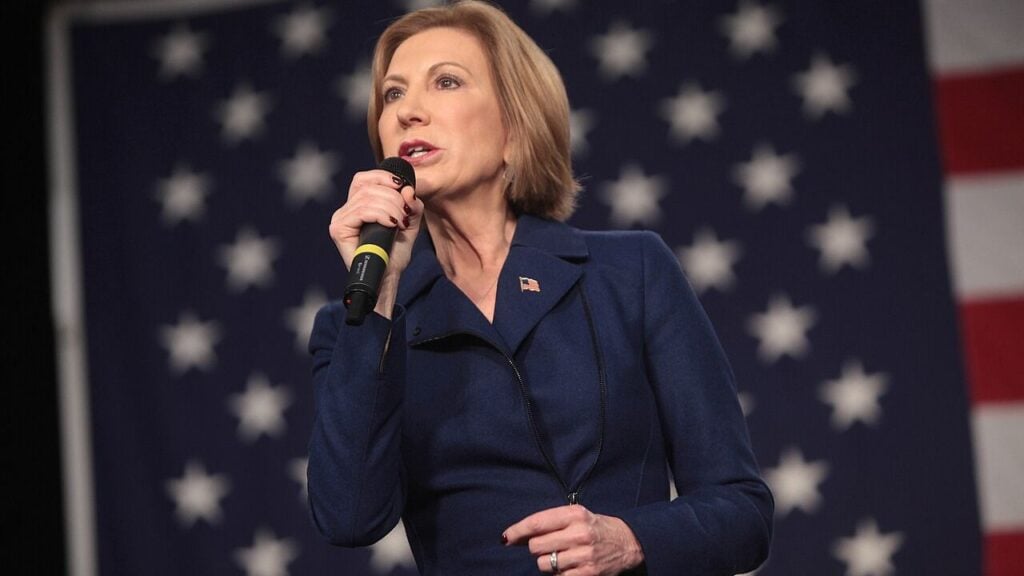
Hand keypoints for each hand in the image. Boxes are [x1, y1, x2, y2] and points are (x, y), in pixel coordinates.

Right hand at [329, 169, 422, 316]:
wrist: (388, 277)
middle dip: (393, 198)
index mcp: (357, 205)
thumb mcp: (409, 222)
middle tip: (404, 216)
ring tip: (400, 224)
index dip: (384, 178)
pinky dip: (381, 215)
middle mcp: (345, 210)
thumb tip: (407, 190)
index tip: (402, 187)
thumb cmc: (395, 253)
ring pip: (367, 198)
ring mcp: (340, 219)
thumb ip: (411, 204)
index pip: (365, 179)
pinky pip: (361, 211)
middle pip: (368, 187)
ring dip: (390, 208)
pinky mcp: (338, 230)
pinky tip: (391, 225)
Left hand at [504, 505, 643, 574]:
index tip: (506, 538)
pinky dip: (559, 574)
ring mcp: (583, 555)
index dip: (517, 531)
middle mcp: (578, 533)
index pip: (537, 523)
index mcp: (574, 514)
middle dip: (536, 548)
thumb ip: (550, 523)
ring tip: (563, 557)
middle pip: (536, 546)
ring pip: (544, 564)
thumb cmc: (595, 528)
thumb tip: (515, 536)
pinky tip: (570, 567)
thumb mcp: (577, 516)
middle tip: (549, 547)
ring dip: (547, 563)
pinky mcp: (587, 573)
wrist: (628, 543)